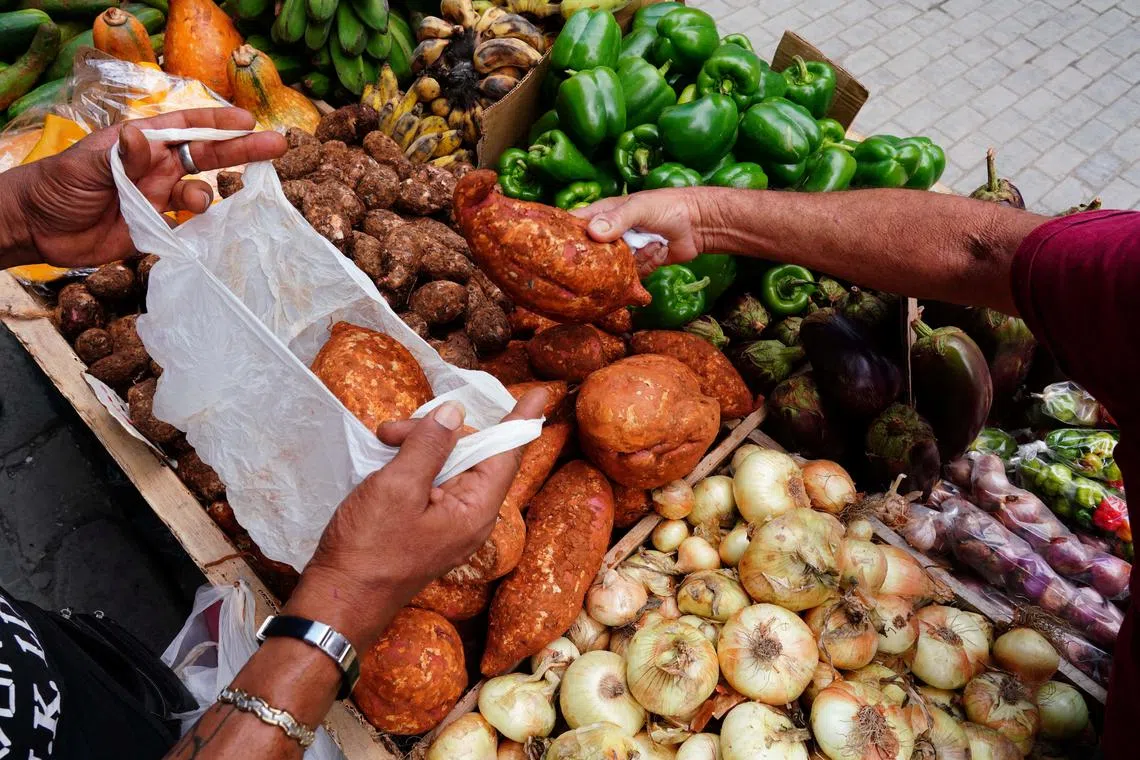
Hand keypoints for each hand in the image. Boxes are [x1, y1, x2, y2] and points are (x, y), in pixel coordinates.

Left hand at [3, 108, 285, 268]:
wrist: (39, 229)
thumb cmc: (57, 185)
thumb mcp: (86, 166)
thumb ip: (121, 156)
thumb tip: (143, 137)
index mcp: (143, 143)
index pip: (188, 127)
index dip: (218, 124)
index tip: (248, 122)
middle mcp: (158, 167)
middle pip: (208, 155)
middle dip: (242, 150)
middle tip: (277, 146)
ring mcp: (159, 196)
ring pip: (201, 191)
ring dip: (207, 196)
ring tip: (197, 204)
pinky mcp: (157, 227)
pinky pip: (190, 226)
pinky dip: (201, 228)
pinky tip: (203, 231)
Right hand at [286, 389, 547, 648]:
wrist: (340, 599)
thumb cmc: (370, 549)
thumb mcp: (398, 488)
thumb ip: (429, 446)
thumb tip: (454, 413)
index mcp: (475, 510)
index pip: (507, 455)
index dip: (521, 421)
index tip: (540, 395)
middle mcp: (471, 516)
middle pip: (473, 453)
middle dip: (438, 431)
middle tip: (394, 429)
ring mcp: (450, 522)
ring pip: (449, 464)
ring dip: (418, 445)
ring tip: (384, 440)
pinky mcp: (429, 525)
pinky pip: (433, 482)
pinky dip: (412, 464)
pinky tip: (387, 456)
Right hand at [573, 188, 706, 275]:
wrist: (698, 223)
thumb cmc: (668, 206)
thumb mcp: (641, 208)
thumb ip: (618, 219)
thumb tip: (593, 232)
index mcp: (602, 215)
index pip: (574, 226)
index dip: (565, 238)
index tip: (565, 250)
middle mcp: (609, 235)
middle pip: (590, 255)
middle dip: (603, 260)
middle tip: (619, 255)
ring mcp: (622, 252)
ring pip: (612, 269)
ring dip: (636, 259)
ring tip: (653, 243)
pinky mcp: (636, 266)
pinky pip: (632, 275)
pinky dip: (648, 264)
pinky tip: (660, 250)